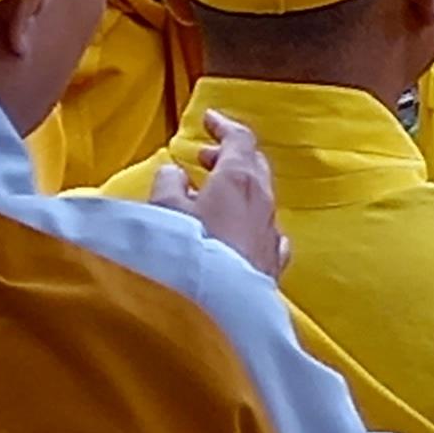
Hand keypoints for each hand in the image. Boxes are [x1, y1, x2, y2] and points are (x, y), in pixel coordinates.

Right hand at [151, 111, 285, 276]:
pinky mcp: (271, 264)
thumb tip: (174, 173)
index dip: (225, 127)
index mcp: (241, 181)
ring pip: (259, 199)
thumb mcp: (163, 211)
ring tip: (207, 193)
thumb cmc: (186, 255)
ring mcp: (271, 234)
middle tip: (205, 156)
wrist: (213, 313)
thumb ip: (168, 184)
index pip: (241, 140)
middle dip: (230, 156)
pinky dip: (246, 220)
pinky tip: (233, 230)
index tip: (210, 119)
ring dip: (236, 189)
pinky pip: (263, 230)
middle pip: (254, 167)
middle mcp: (264, 204)